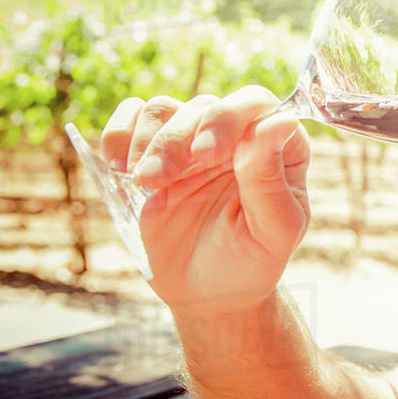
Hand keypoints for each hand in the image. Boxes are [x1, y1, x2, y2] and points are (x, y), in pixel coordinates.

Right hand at [102, 86, 310, 313]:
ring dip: (149, 141)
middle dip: (178, 138)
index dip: (228, 119)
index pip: (256, 104)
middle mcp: (236, 136)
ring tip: (146, 184)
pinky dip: (118, 136)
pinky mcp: (154, 153)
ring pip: (164, 109)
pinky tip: (122, 171)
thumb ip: (271, 179)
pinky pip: (131, 118)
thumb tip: (279, 122)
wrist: (208, 294)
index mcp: (278, 147)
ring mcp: (192, 142)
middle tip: (160, 179)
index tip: (206, 155)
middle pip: (204, 106)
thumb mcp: (274, 230)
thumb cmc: (252, 261)